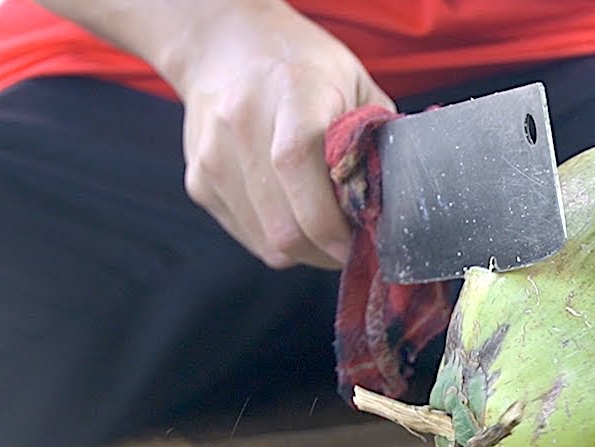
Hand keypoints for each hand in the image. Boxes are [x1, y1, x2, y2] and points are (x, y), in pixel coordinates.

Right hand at [165, 4, 393, 268]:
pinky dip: (277, 239)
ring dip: (305, 251)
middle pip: (283, 223)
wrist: (225, 46)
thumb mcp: (353, 82)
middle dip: (326, 251)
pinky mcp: (199, 181)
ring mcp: (213, 156)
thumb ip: (375, 140)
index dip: (331, 221)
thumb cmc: (301, 65)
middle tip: (351, 247)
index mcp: (291, 91)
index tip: (360, 241)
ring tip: (326, 232)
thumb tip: (395, 200)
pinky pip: (247, 235)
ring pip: (266, 241)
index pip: (298, 166)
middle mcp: (243, 122)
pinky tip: (293, 215)